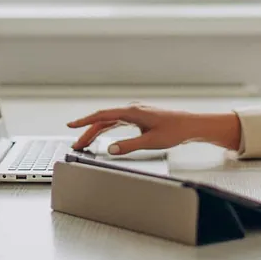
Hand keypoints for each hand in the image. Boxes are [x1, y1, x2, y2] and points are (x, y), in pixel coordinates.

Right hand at [67, 103, 199, 154]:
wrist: (189, 125)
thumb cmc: (174, 130)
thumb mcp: (150, 141)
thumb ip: (129, 146)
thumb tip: (110, 149)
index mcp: (132, 112)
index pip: (103, 115)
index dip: (85, 121)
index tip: (71, 125)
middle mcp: (132, 110)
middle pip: (103, 119)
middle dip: (87, 131)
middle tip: (76, 144)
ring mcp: (135, 113)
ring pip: (109, 121)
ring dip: (96, 131)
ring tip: (84, 142)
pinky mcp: (138, 118)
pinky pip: (117, 122)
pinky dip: (106, 129)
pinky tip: (101, 135)